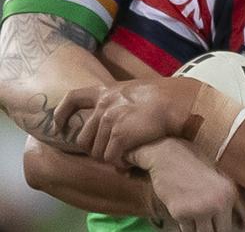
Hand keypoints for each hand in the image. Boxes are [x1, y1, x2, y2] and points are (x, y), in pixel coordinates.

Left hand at [53, 78, 201, 165]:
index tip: (59, 125)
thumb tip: (116, 113)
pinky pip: (111, 158)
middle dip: (95, 149)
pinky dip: (119, 163)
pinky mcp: (120, 135)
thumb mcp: (135, 90)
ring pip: (97, 152)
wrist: (176, 103)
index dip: (62, 113)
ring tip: (125, 157)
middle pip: (83, 137)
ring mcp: (110, 120)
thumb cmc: (163, 97)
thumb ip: (120, 100)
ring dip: (110, 158)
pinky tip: (130, 162)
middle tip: (112, 153)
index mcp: (106, 91)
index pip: (73, 98)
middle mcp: (104, 105)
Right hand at [133, 139, 244, 231]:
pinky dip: (184, 224)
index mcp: (229, 193)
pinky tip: (183, 209)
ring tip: (193, 214)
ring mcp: (199, 208)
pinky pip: (185, 229)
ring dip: (196, 228)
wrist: (166, 154)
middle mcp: (217, 202)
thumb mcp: (217, 174)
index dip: (220, 227)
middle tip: (203, 222)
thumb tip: (233, 221)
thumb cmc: (191, 161)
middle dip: (209, 229)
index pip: (228, 226)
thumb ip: (224, 197)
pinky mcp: (180, 212)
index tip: (215, 225)